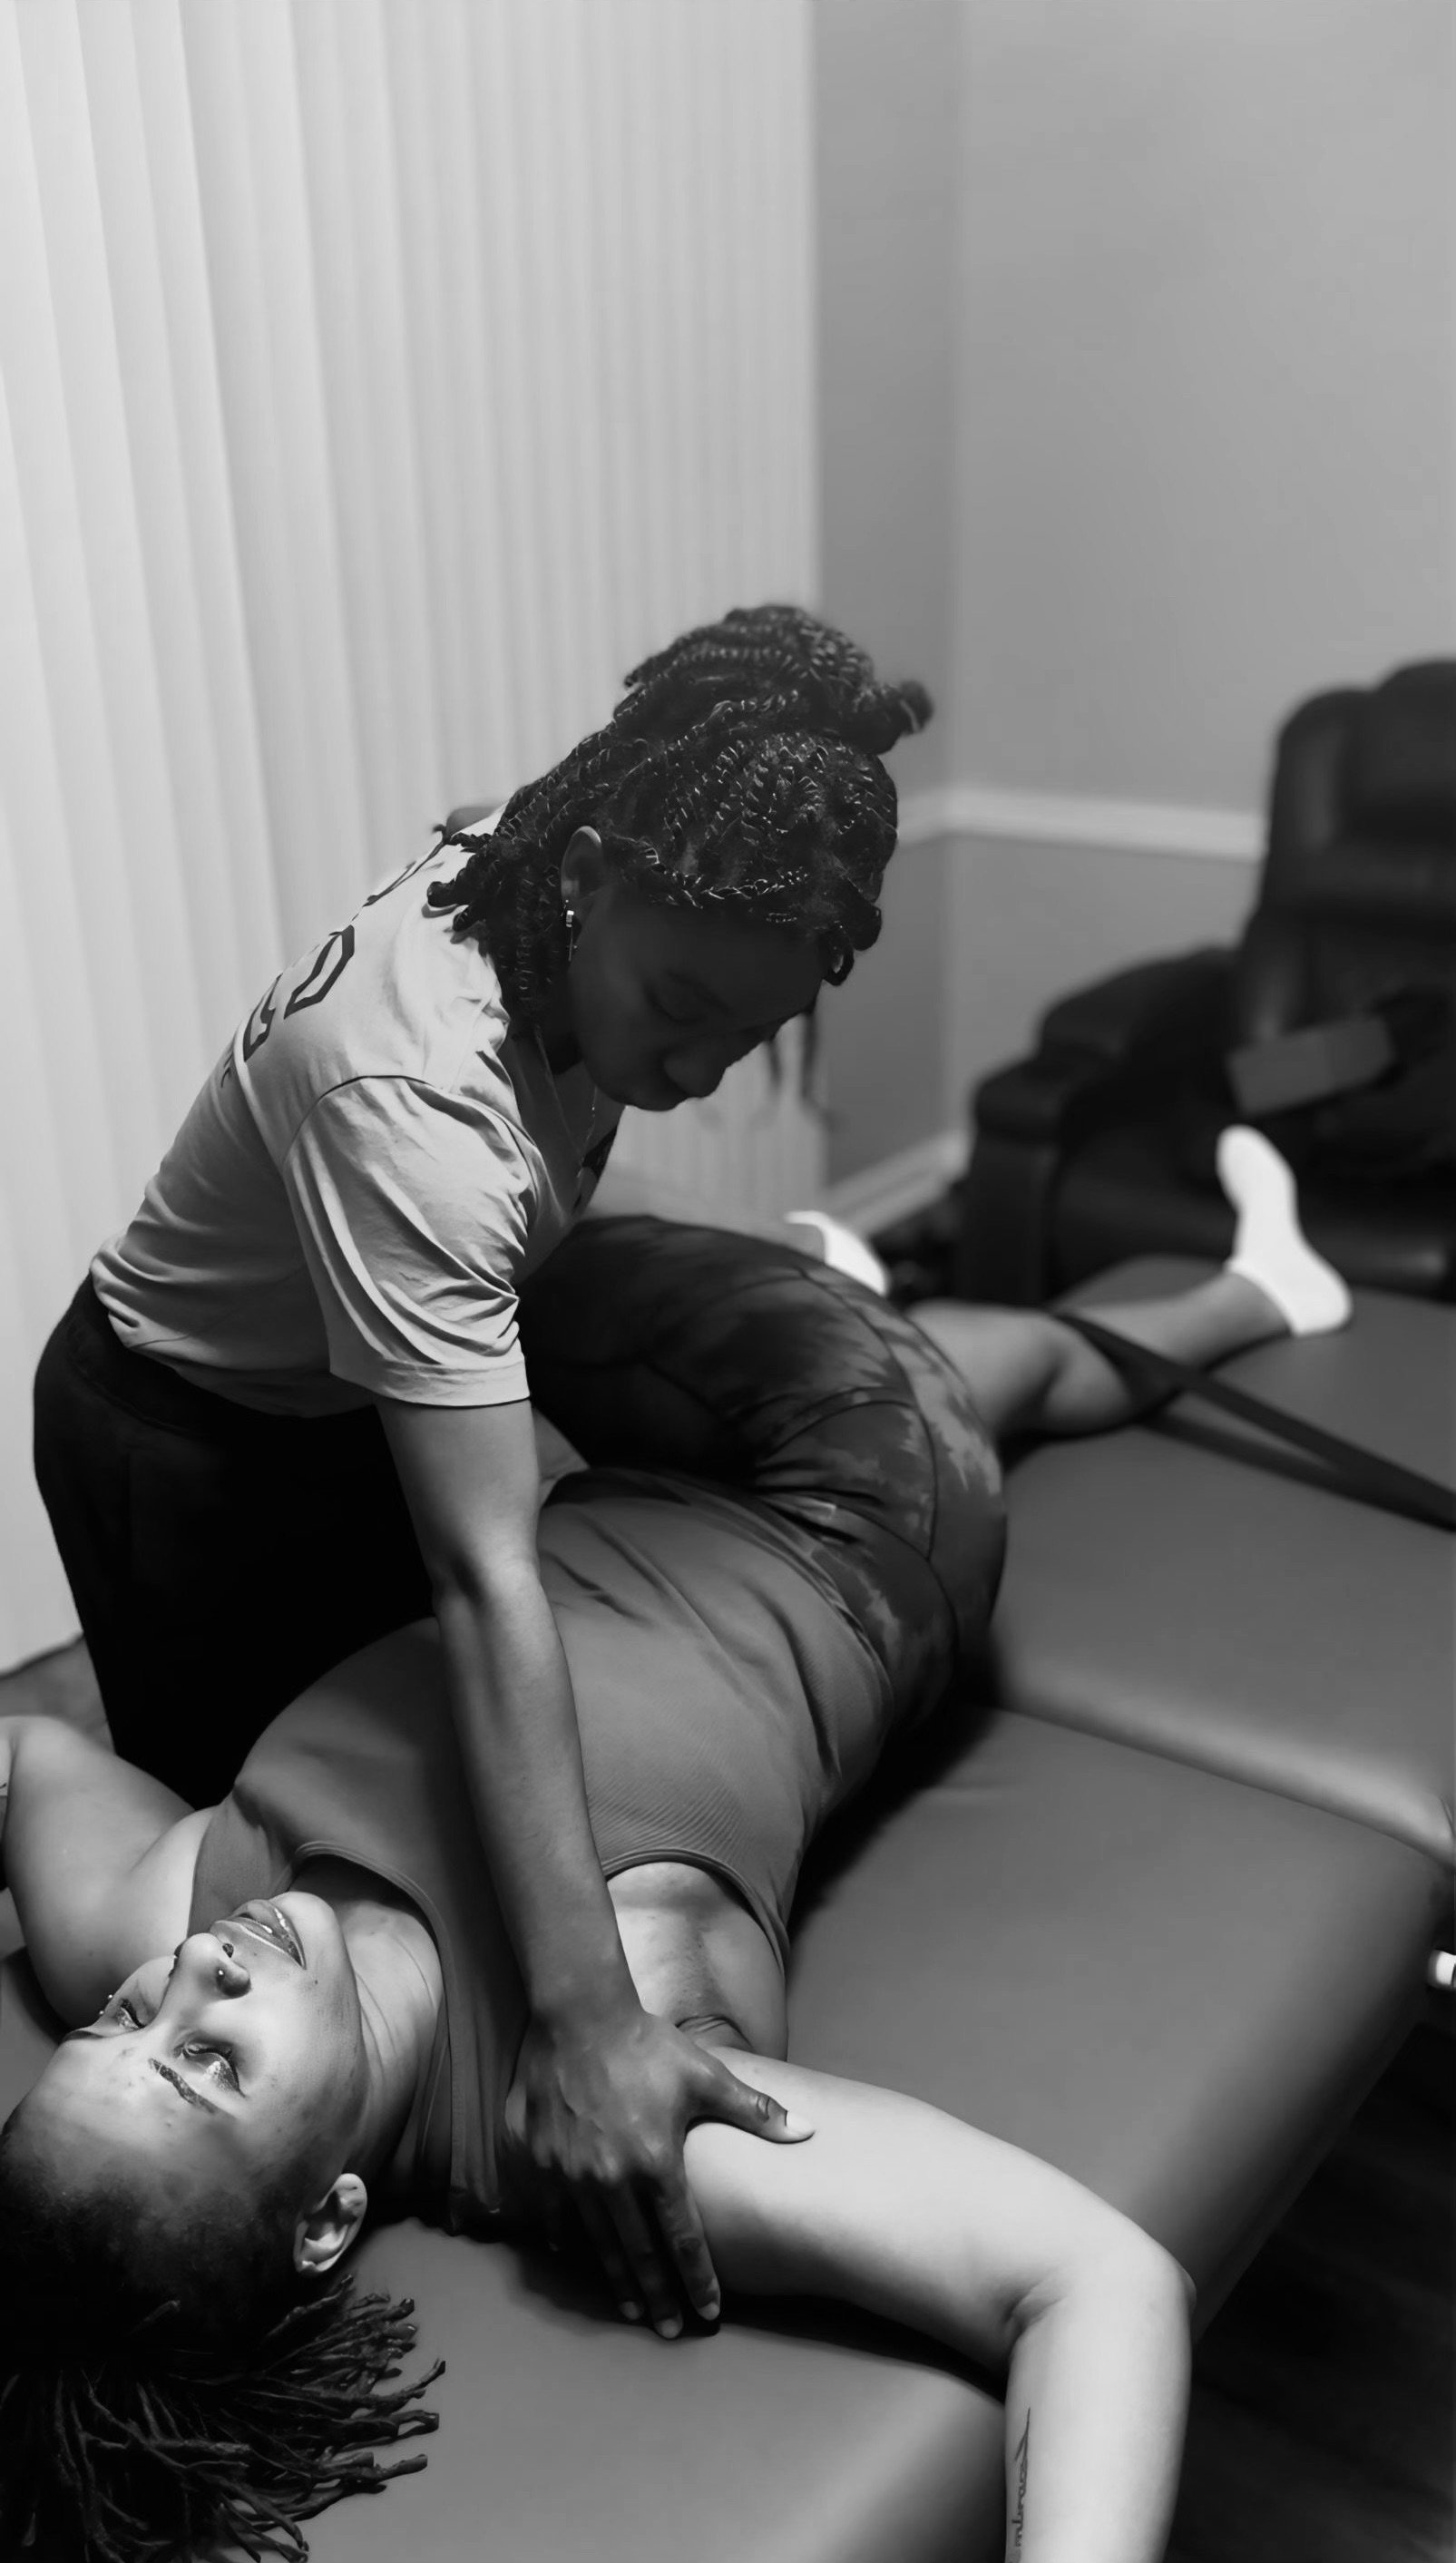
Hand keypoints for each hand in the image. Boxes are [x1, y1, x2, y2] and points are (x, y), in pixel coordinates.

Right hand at [501, 1997, 811, 2336]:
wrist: (577, 2013)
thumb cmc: (646, 2044)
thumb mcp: (706, 2075)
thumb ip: (755, 2111)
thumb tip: (809, 2132)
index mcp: (657, 2163)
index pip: (684, 2239)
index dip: (699, 2280)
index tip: (709, 2312)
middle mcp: (611, 2180)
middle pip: (639, 2255)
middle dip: (658, 2297)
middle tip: (669, 2330)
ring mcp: (569, 2176)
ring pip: (597, 2244)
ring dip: (616, 2280)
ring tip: (630, 2309)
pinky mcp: (537, 2164)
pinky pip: (551, 2217)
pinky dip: (565, 2241)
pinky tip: (574, 2256)